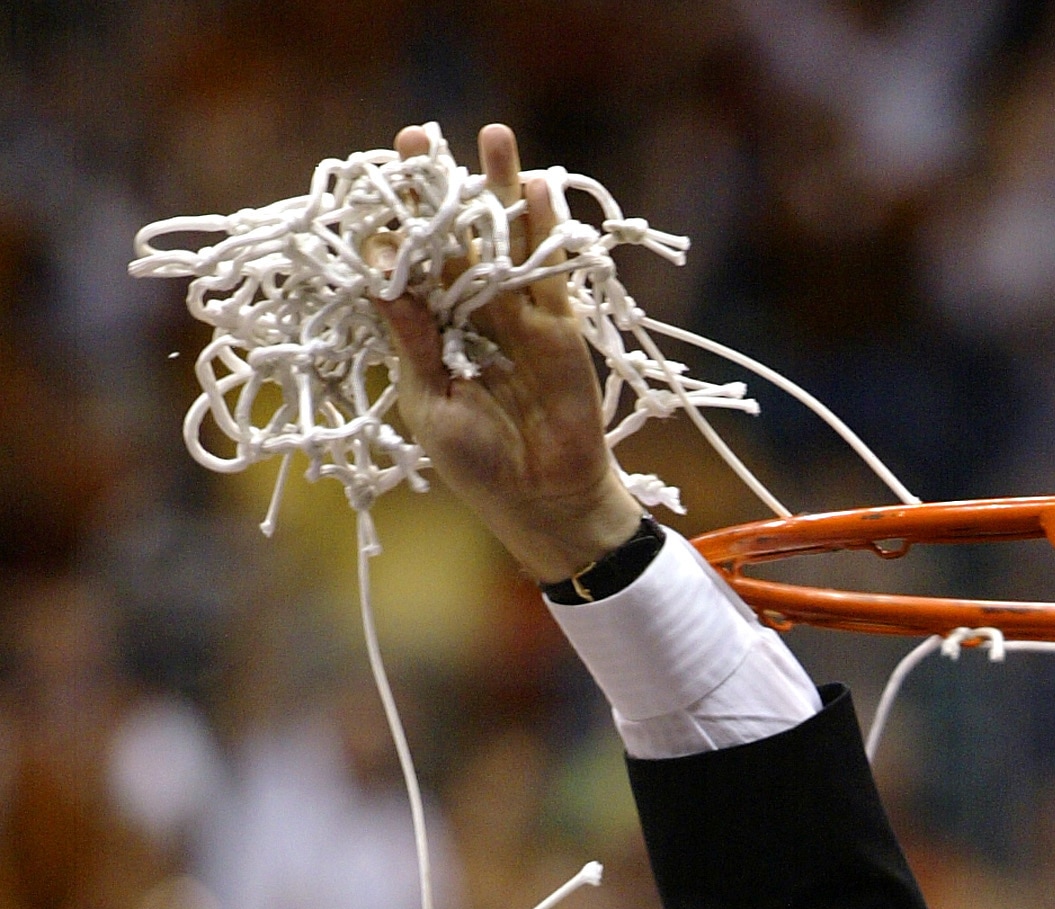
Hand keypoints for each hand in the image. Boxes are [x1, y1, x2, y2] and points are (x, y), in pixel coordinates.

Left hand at [379, 122, 641, 580]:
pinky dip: (544, 229)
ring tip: (493, 135)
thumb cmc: (478, 466)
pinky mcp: (559, 326)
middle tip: (418, 137)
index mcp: (431, 332)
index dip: (393, 226)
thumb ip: (411, 338)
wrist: (544, 502)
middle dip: (440, 188)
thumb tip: (378, 275)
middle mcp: (472, 313)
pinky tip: (537, 186)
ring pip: (504, 240)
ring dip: (499, 188)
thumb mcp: (431, 402)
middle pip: (455, 237)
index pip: (409, 267)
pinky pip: (549, 269)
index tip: (371, 184)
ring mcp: (517, 315)